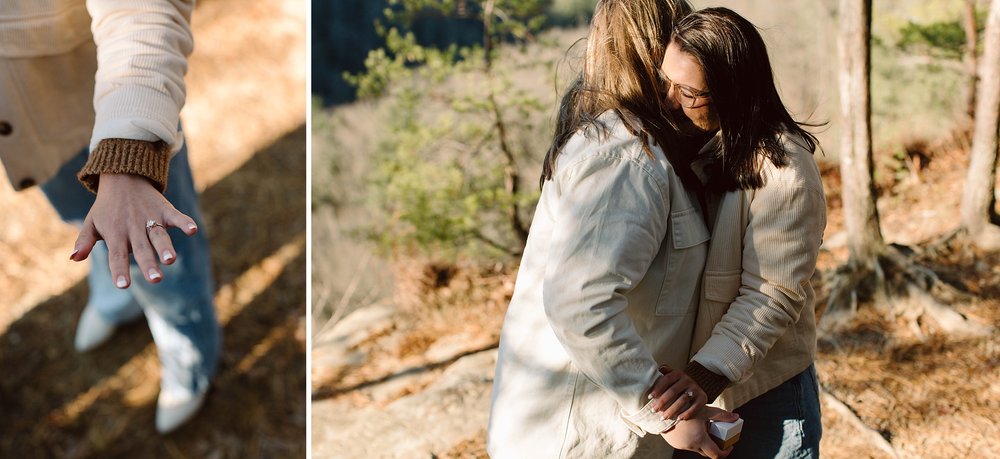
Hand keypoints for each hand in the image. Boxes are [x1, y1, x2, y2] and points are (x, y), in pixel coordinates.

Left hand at [69, 173, 197, 287]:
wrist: (122, 177)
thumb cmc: (106, 207)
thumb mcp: (91, 222)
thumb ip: (84, 241)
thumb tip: (73, 259)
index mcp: (116, 234)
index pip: (117, 256)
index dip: (120, 270)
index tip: (122, 285)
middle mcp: (133, 228)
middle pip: (142, 249)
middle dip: (149, 264)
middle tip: (155, 279)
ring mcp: (150, 218)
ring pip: (159, 235)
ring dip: (165, 247)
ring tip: (171, 260)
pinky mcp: (164, 210)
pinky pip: (176, 216)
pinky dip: (185, 222)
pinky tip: (193, 230)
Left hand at [648, 365, 706, 419]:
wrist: (697, 387)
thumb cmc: (678, 384)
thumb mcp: (672, 377)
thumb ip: (665, 373)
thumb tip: (658, 368)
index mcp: (678, 373)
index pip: (666, 379)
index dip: (657, 388)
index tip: (649, 397)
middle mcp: (687, 380)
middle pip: (673, 391)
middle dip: (662, 402)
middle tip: (654, 410)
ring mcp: (696, 389)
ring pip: (682, 400)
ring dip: (672, 410)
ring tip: (663, 417)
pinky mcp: (702, 398)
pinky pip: (694, 407)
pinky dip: (686, 413)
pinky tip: (678, 419)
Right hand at [660, 405, 738, 458]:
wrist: (660, 409)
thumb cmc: (682, 408)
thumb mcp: (704, 410)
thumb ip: (721, 415)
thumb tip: (736, 416)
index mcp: (700, 440)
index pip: (716, 454)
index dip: (725, 452)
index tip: (729, 446)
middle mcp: (690, 446)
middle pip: (706, 451)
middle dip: (713, 445)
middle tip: (715, 435)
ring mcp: (681, 445)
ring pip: (696, 447)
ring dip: (700, 440)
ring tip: (700, 427)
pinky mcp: (673, 443)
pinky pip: (686, 443)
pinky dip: (691, 438)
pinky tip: (689, 428)